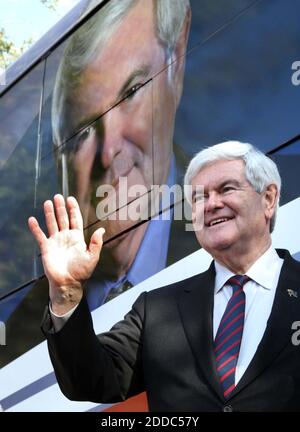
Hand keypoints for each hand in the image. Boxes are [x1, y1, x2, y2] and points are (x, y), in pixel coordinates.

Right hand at [28, 194, 104, 313]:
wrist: (68, 284)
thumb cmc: (82, 272)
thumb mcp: (92, 257)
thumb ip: (96, 243)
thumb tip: (102, 229)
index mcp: (77, 238)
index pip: (75, 219)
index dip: (73, 209)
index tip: (70, 198)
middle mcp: (66, 237)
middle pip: (63, 218)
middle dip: (60, 207)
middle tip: (58, 196)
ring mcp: (56, 242)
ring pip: (52, 224)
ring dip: (49, 213)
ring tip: (47, 202)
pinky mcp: (46, 248)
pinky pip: (40, 236)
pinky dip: (35, 228)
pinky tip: (32, 219)